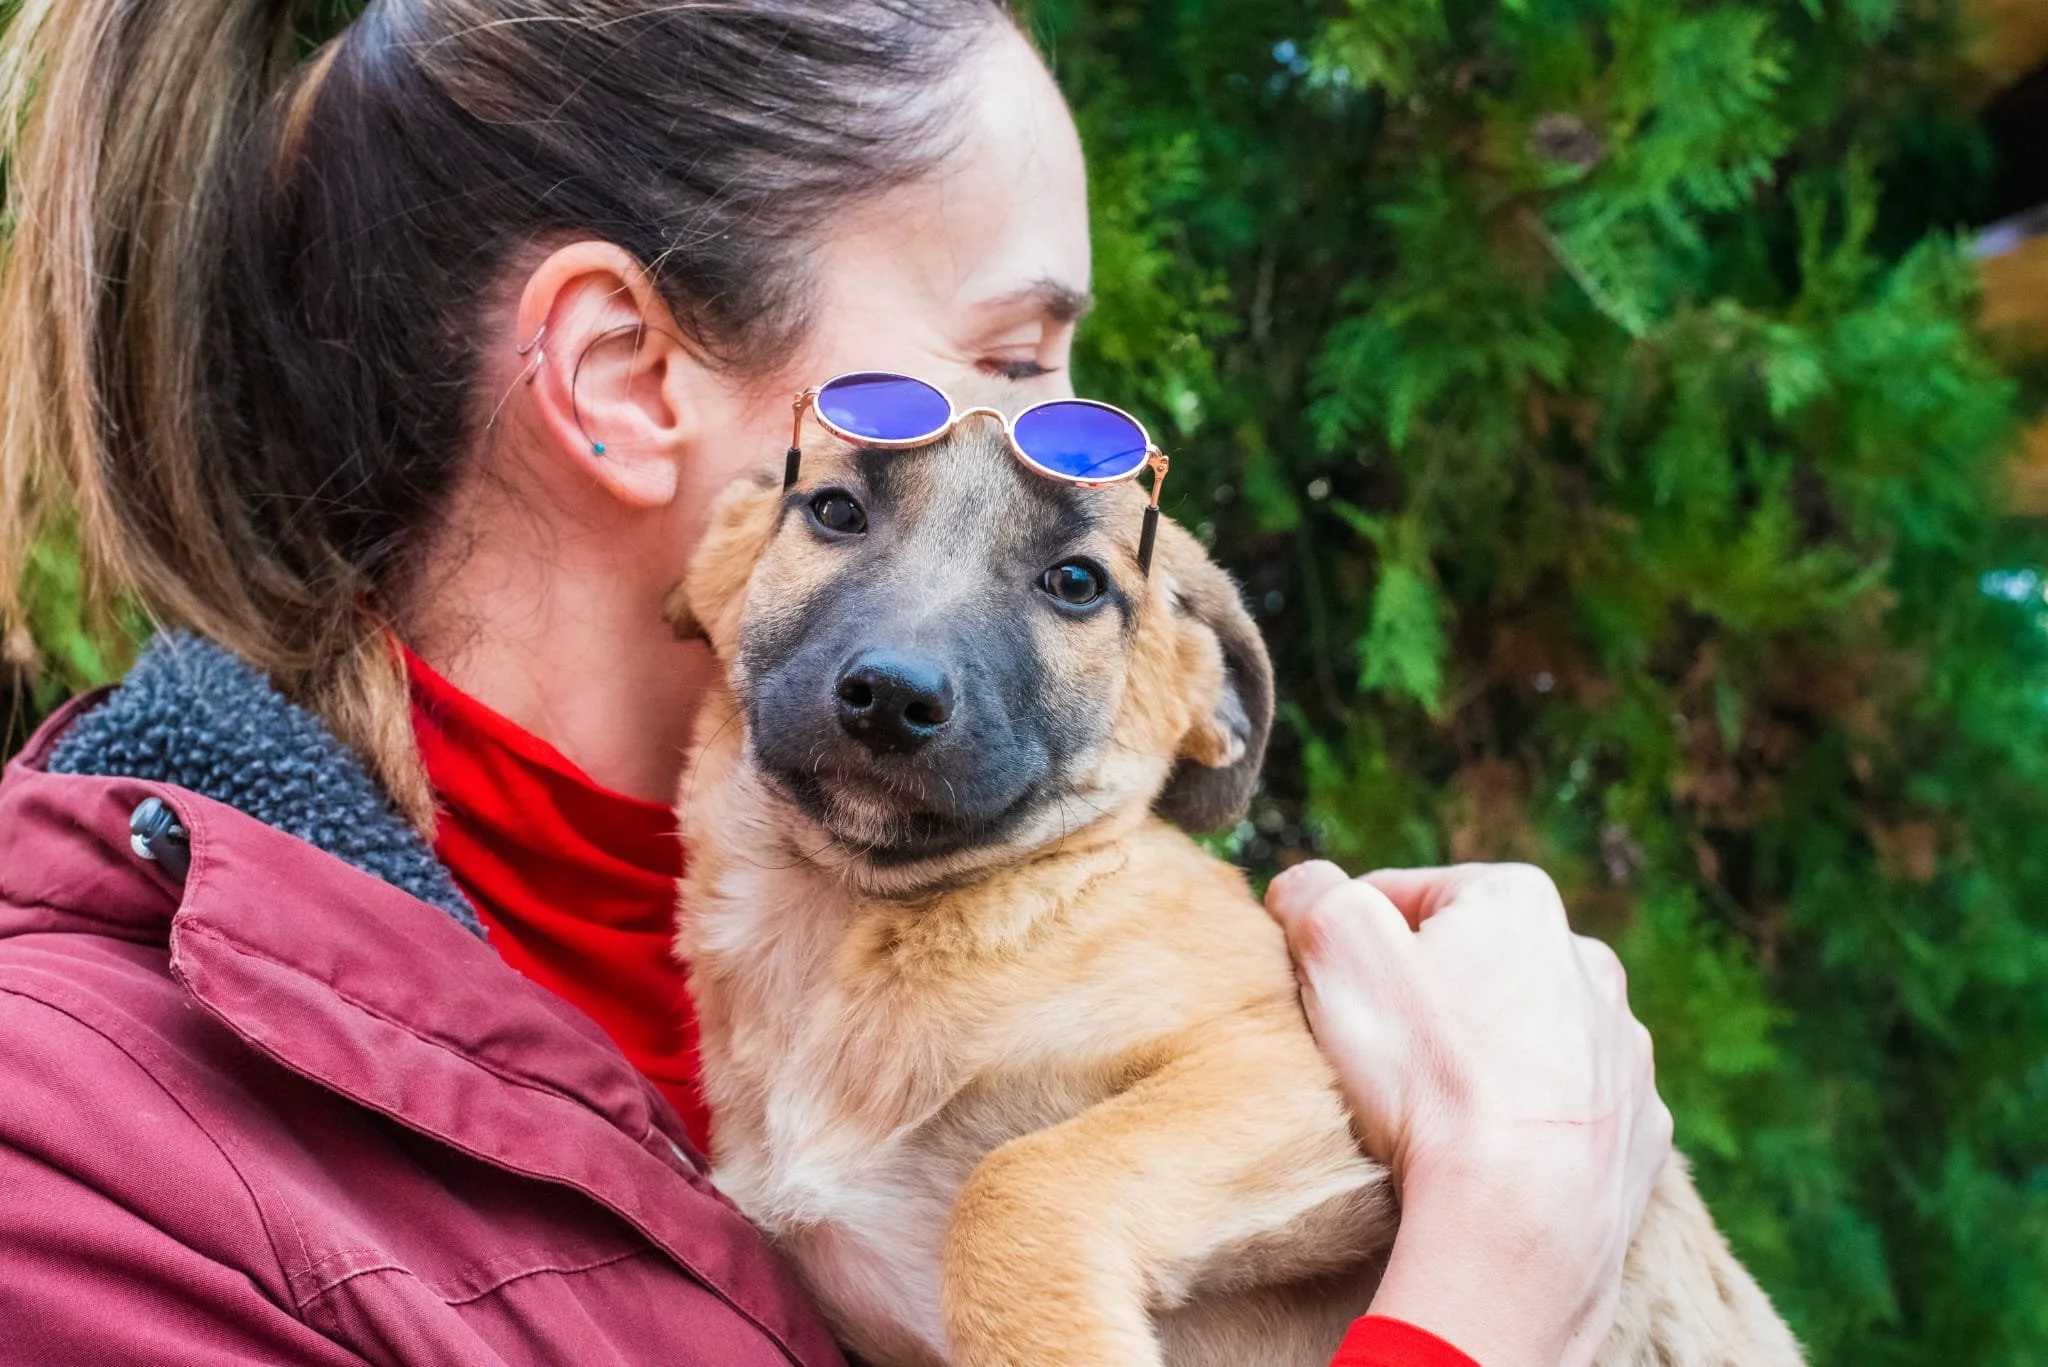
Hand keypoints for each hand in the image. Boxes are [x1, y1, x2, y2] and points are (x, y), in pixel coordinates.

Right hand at [1266, 862, 1671, 1366]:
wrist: (1519, 1217)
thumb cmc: (1425, 1074)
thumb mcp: (1333, 948)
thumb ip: (1313, 894)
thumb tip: (1305, 886)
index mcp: (1518, 901)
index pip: (1402, 896)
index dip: (1348, 944)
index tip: (1329, 996)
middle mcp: (1589, 964)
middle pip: (1472, 966)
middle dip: (1423, 999)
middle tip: (1374, 1056)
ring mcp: (1623, 1053)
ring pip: (1527, 1038)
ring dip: (1480, 1060)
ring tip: (1431, 1115)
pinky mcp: (1638, 1131)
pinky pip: (1567, 1113)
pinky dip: (1529, 1126)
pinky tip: (1488, 1155)